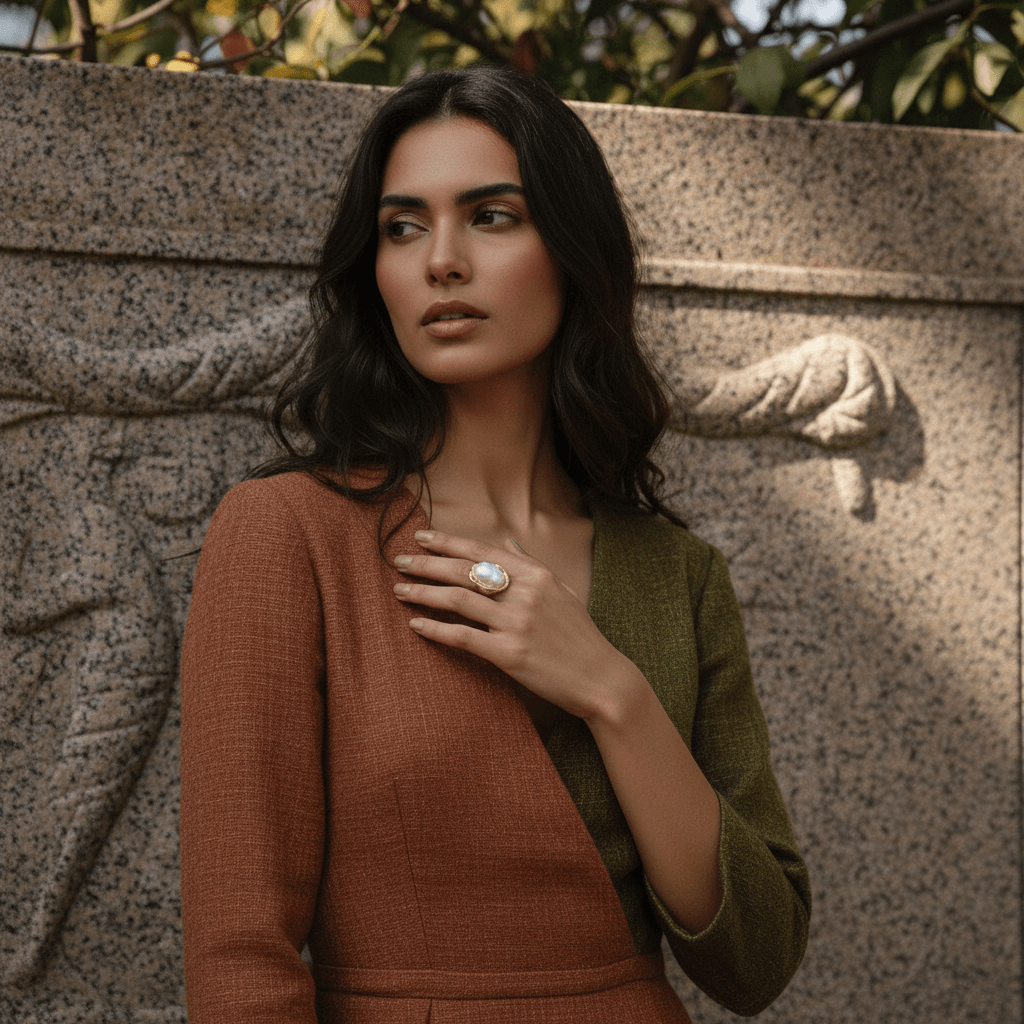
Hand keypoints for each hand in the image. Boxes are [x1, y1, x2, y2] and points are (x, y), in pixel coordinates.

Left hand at [392, 529, 641, 720]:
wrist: (601, 678)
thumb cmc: (580, 636)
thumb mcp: (561, 591)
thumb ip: (531, 565)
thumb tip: (508, 542)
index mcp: (536, 574)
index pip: (482, 551)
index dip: (448, 542)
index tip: (421, 537)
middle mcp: (525, 593)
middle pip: (463, 571)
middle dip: (427, 564)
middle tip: (399, 561)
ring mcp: (516, 623)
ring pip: (457, 600)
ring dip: (424, 593)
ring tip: (400, 591)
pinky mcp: (509, 654)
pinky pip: (462, 637)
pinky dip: (436, 629)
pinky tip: (416, 625)